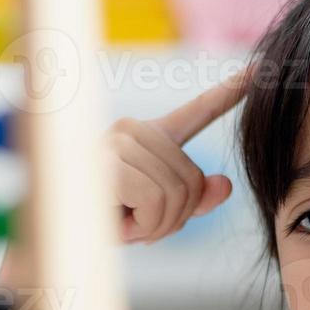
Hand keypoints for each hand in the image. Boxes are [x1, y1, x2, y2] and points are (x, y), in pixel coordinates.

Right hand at [111, 72, 248, 244]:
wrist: (53, 236)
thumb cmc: (99, 222)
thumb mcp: (153, 214)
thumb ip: (192, 200)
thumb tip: (225, 186)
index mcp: (147, 138)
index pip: (195, 113)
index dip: (227, 95)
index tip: (257, 72)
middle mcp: (134, 129)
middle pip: (193, 180)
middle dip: (173, 218)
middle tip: (136, 223)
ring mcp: (120, 141)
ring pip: (177, 195)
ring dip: (155, 226)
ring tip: (122, 221)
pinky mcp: (111, 162)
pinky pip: (158, 203)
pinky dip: (143, 227)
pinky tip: (116, 221)